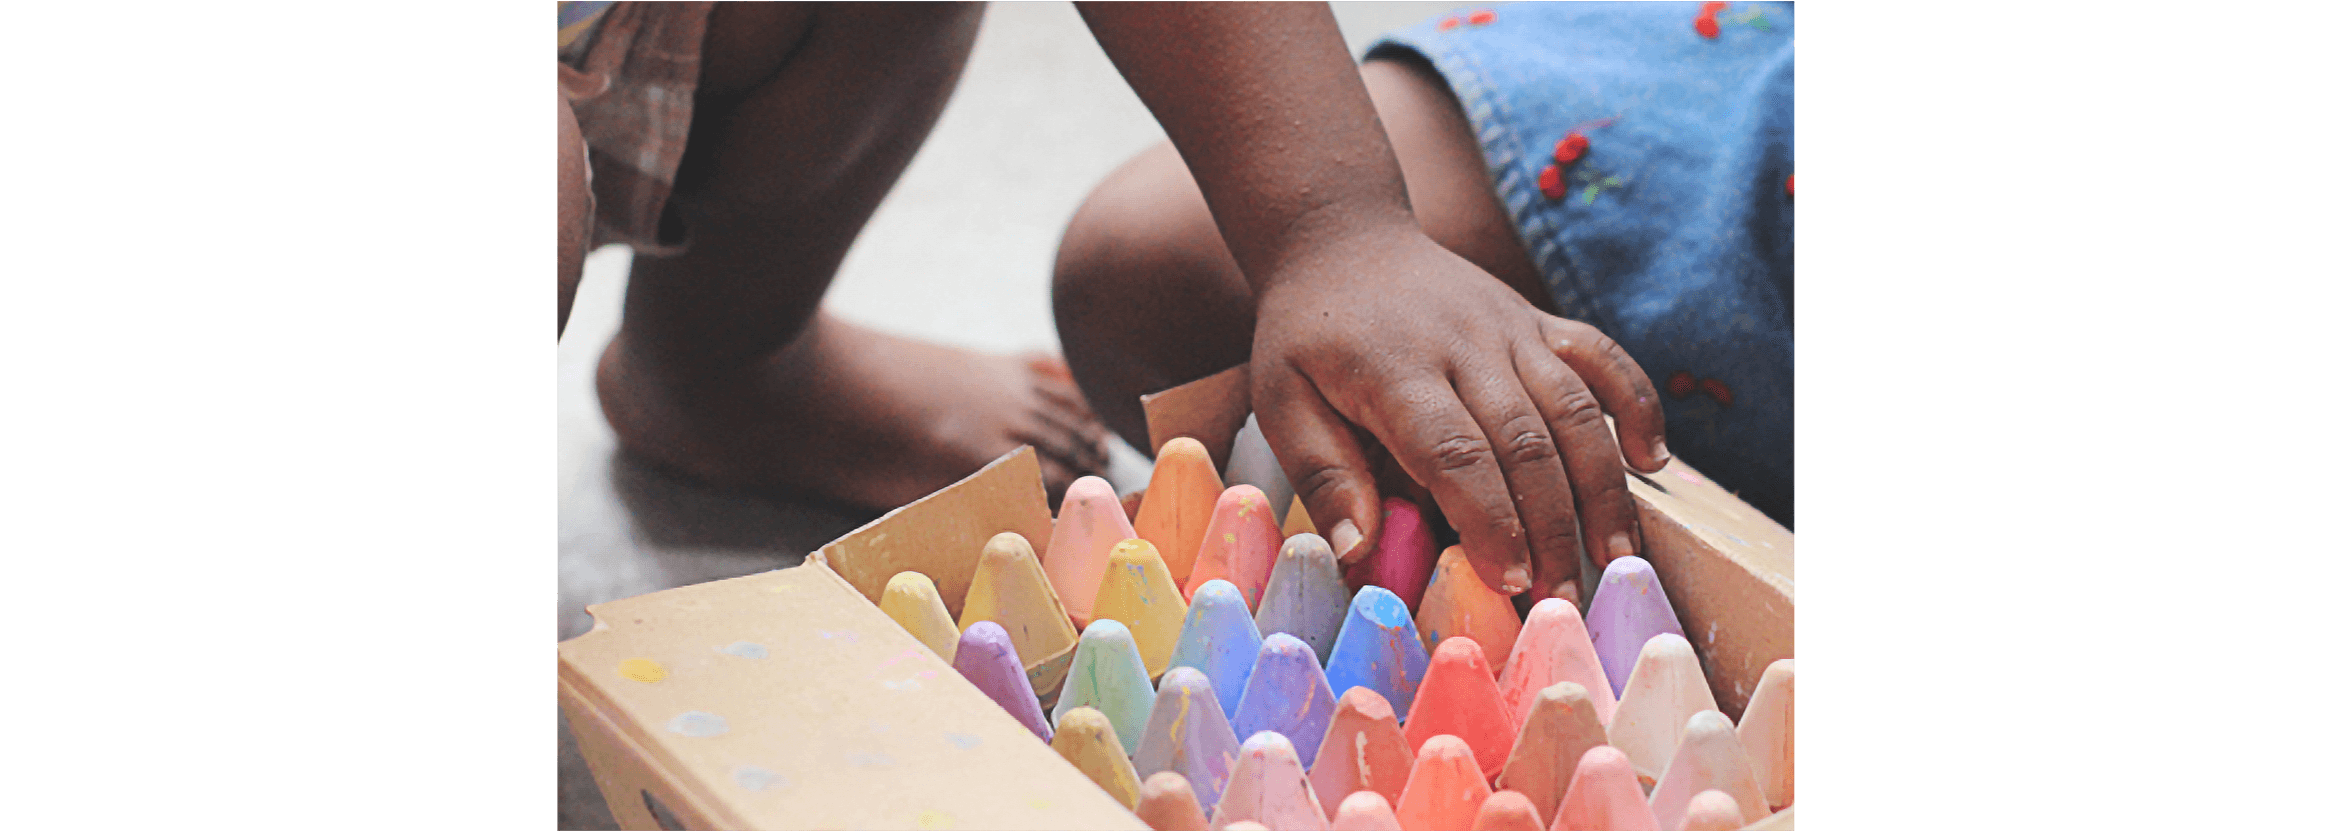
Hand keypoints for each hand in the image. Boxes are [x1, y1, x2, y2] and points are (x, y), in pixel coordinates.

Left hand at [1250, 230, 1669, 598]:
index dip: (1491, 520)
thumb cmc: (1307, 335)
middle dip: (1551, 525)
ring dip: (1602, 484)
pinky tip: (1652, 460)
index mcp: (1395, 369)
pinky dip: (1635, 402)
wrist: (1341, 241)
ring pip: (1573, 406)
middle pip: (1525, 440)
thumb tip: (1359, 550)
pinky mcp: (1537, 319)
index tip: (1511, 580)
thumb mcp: (1281, 399)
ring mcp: (1509, 327)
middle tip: (1563, 595)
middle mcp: (1463, 345)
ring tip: (1615, 553)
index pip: (1455, 453)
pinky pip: (1602, 357)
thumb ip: (1323, 472)